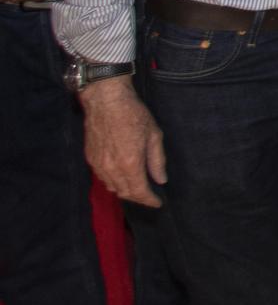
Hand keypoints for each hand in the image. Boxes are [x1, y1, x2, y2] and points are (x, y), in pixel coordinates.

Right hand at [81, 77, 166, 206]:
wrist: (106, 101)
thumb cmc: (134, 114)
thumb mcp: (154, 135)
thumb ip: (157, 160)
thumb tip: (160, 179)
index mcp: (130, 163)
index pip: (139, 191)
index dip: (149, 200)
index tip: (158, 203)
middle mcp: (111, 168)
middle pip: (124, 192)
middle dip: (138, 197)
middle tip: (149, 196)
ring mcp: (98, 165)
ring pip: (111, 187)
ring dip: (124, 191)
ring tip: (137, 188)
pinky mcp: (90, 159)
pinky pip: (102, 178)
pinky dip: (113, 182)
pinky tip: (121, 176)